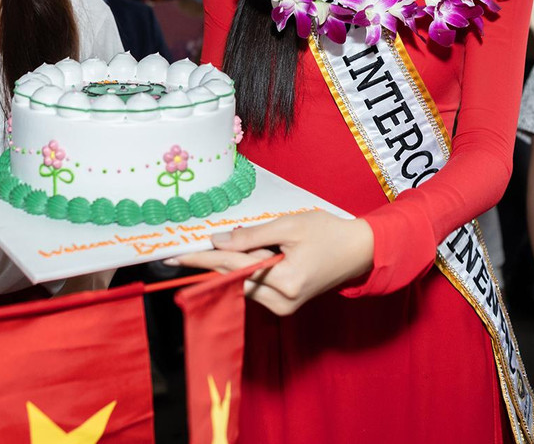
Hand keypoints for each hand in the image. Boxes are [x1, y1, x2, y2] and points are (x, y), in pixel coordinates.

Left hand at [170, 211, 373, 315]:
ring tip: (226, 248)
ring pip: (241, 284)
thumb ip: (251, 236)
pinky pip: (253, 288)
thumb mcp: (289, 226)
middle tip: (179, 254)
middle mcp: (281, 302)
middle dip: (210, 263)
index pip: (232, 266)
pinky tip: (240, 257)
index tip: (174, 257)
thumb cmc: (328, 233)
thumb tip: (217, 241)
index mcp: (284, 281)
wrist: (359, 252)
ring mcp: (283, 308)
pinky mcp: (284, 306)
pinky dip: (243, 271)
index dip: (201, 258)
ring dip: (229, 265)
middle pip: (233, 278)